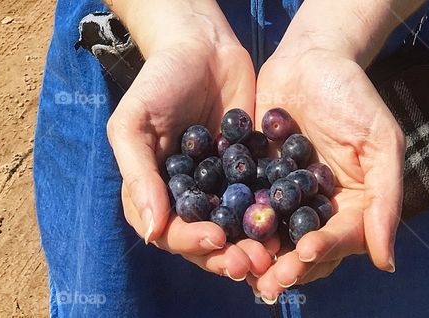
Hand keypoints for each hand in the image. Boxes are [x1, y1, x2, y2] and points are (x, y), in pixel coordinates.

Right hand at [106, 1, 275, 280]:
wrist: (203, 47)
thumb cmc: (159, 82)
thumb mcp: (134, 124)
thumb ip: (139, 176)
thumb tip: (152, 233)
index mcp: (155, 194)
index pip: (170, 233)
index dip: (191, 243)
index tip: (215, 240)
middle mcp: (189, 200)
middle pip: (207, 242)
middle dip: (229, 256)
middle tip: (253, 262)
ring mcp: (222, 190)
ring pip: (238, 230)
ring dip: (254, 246)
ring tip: (274, 255)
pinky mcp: (253, 174)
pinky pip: (264, 201)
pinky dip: (276, 216)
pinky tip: (293, 224)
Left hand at [249, 48, 405, 300]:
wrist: (311, 57)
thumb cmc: (354, 94)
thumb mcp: (381, 141)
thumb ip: (385, 199)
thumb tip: (386, 262)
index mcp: (353, 205)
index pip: (339, 239)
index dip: (323, 249)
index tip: (305, 253)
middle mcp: (317, 209)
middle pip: (302, 249)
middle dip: (286, 267)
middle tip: (267, 281)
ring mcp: (283, 198)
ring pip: (271, 237)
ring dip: (256, 256)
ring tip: (239, 267)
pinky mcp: (253, 181)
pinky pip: (242, 209)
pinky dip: (231, 224)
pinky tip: (217, 233)